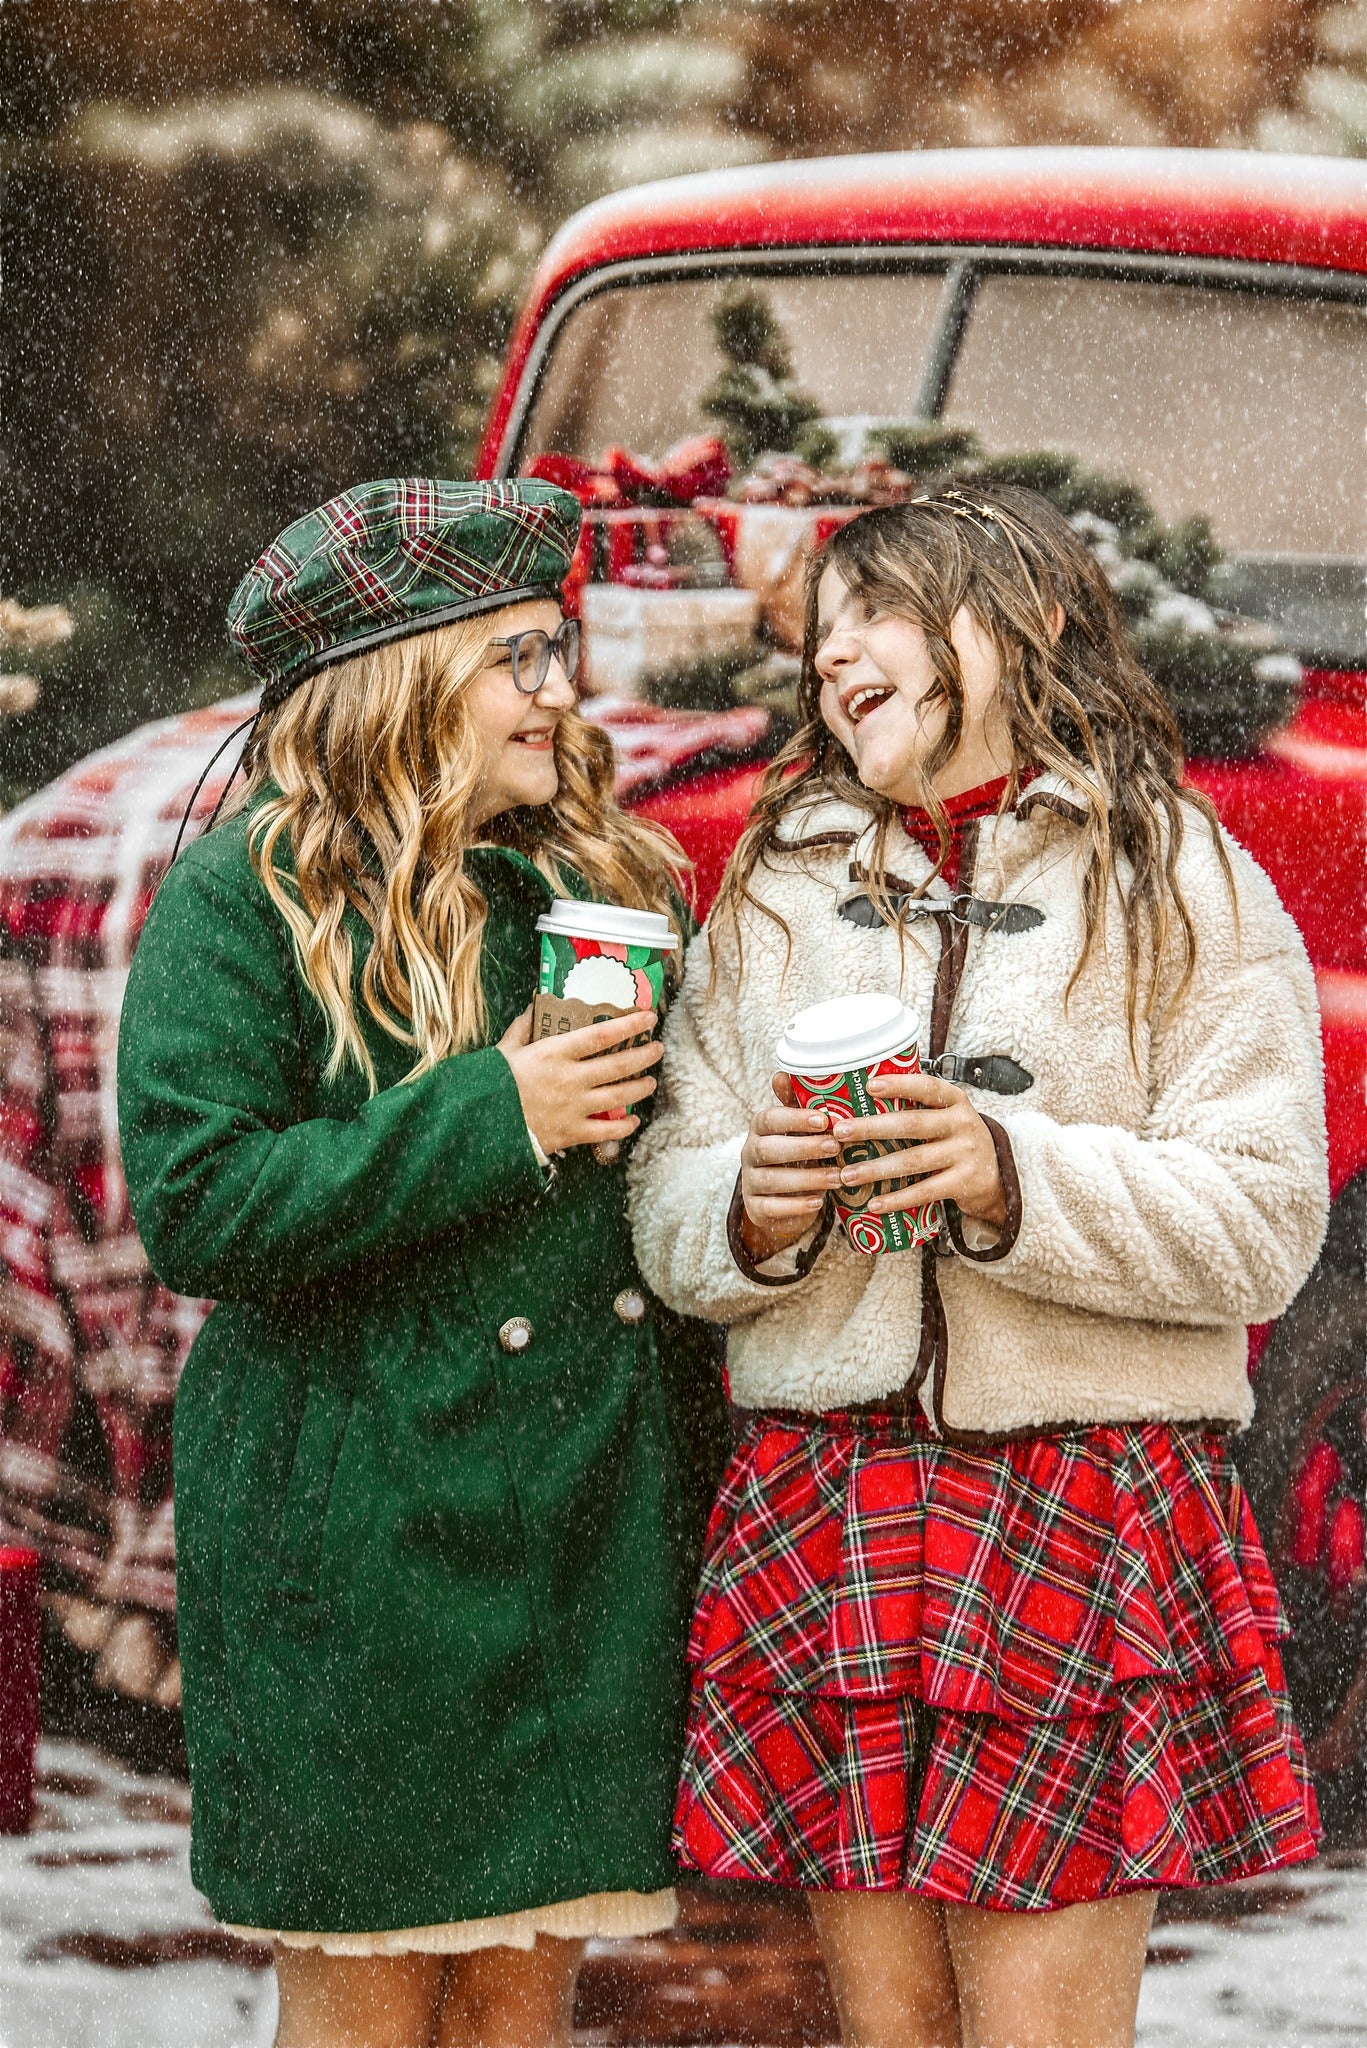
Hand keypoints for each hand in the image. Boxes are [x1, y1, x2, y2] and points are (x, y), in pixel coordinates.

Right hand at [497, 1005, 662, 1154]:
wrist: (480, 1125)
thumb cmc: (491, 1084)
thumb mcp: (504, 1050)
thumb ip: (523, 1027)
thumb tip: (535, 1003)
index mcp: (554, 1053)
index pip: (601, 1035)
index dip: (629, 1025)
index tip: (648, 1018)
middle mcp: (570, 1078)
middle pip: (618, 1065)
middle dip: (643, 1056)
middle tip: (658, 1049)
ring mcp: (573, 1107)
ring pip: (618, 1096)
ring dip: (639, 1089)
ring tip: (651, 1082)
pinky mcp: (571, 1132)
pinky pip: (606, 1130)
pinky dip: (623, 1126)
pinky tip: (633, 1121)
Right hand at [739, 1072, 841, 1261]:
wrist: (784, 1197)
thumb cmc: (798, 1153)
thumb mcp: (799, 1129)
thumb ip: (795, 1104)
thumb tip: (782, 1073)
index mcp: (760, 1128)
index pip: (770, 1118)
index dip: (795, 1118)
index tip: (825, 1119)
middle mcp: (749, 1153)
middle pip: (768, 1149)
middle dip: (803, 1148)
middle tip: (835, 1147)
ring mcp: (750, 1182)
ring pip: (771, 1180)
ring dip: (806, 1178)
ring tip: (836, 1177)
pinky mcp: (755, 1208)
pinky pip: (770, 1208)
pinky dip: (795, 1206)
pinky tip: (818, 1202)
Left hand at [831, 1070, 1005, 1228]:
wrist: (999, 1176)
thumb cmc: (958, 1140)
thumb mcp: (949, 1117)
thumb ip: (920, 1108)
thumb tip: (864, 1097)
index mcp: (956, 1101)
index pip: (927, 1087)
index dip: (899, 1085)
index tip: (869, 1086)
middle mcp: (962, 1124)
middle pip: (911, 1124)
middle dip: (871, 1128)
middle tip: (839, 1132)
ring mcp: (965, 1154)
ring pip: (913, 1161)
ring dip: (876, 1168)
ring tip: (846, 1175)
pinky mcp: (964, 1183)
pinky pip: (925, 1191)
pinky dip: (897, 1199)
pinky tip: (874, 1203)